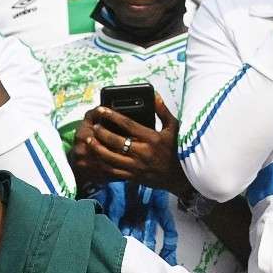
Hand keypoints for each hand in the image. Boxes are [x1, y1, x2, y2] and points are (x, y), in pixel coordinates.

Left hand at [71, 96, 189, 194]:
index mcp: (152, 138)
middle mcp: (143, 153)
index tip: (101, 109)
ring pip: (112, 158)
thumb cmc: (178, 149)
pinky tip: (96, 158)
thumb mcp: (174, 127)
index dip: (113, 116)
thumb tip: (154, 95)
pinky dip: (103, 165)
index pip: (128, 124)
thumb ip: (162, 111)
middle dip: (102, 132)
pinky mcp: (135, 177)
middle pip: (116, 141)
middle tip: (94, 126)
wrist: (182, 176)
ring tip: (89, 140)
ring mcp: (138, 167)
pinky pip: (115, 172)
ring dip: (98, 148)